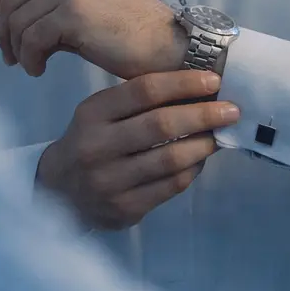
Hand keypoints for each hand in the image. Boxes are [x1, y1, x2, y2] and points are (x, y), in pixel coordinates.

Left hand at [0, 0, 185, 78]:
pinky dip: (29, 59)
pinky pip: (31, 39)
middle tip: (9, 57)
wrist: (167, 46)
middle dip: (3, 30)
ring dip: (17, 49)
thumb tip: (9, 18)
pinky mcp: (73, 12)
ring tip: (31, 65)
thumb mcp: (89, 0)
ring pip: (17, 19)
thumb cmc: (129, 31)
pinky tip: (40, 70)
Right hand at [37, 70, 238, 230]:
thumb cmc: (88, 141)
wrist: (58, 191)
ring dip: (203, 145)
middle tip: (232, 110)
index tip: (213, 82)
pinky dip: (191, 170)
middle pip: (160, 125)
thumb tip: (196, 88)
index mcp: (92, 114)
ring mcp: (110, 181)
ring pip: (170, 159)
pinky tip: (199, 160)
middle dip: (203, 115)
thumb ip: (136, 102)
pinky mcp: (124, 208)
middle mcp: (98, 146)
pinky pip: (170, 186)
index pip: (143, 90)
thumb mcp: (99, 114)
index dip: (182, 83)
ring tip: (220, 136)